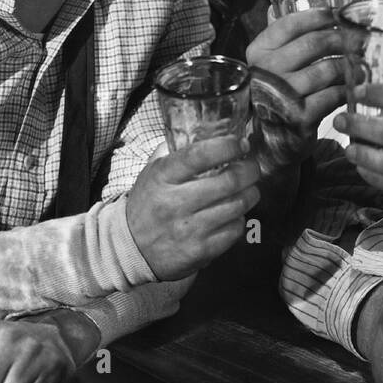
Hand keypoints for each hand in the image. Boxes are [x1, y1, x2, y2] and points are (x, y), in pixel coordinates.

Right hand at [126, 135, 261, 280]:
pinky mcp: (200, 251)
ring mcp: (189, 229)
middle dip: (250, 170)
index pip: (200, 155)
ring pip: (238, 205)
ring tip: (249, 189)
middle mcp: (175, 203)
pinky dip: (240, 219)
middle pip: (229, 181)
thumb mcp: (152, 172)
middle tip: (252, 168)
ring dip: (250, 194)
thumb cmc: (147, 204)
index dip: (227, 146)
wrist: (130, 248)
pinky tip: (234, 214)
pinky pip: (235, 230)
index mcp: (163, 177)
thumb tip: (209, 131)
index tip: (240, 144)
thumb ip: (175, 150)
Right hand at [247, 8, 346, 133]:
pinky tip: (353, 87)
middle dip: (342, 39)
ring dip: (349, 65)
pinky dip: (347, 89)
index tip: (337, 15)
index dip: (318, 16)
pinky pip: (333, 95)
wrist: (270, 137)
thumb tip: (332, 15)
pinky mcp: (299, 116)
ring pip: (327, 68)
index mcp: (258, 51)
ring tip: (360, 65)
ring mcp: (282, 95)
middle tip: (358, 40)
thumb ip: (292, 40)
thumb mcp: (274, 63)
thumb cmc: (278, 92)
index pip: (290, 24)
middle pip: (314, 43)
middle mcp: (266, 71)